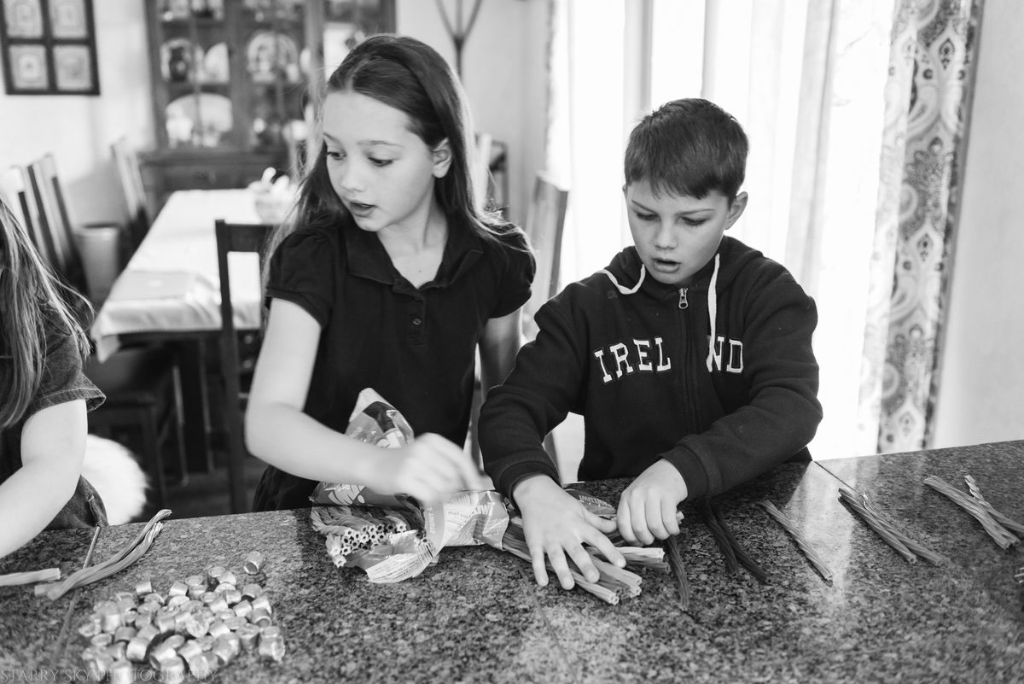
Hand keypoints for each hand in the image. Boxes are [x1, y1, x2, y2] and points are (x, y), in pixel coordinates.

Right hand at [369, 433, 484, 502]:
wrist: (373, 464)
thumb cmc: (404, 462)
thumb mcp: (426, 453)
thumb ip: (446, 463)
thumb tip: (474, 482)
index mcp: (433, 440)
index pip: (460, 458)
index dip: (471, 474)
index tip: (476, 487)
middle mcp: (424, 449)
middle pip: (453, 476)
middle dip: (453, 489)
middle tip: (444, 493)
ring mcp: (413, 463)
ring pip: (442, 488)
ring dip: (441, 496)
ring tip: (432, 494)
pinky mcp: (404, 479)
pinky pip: (429, 495)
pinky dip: (431, 501)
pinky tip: (425, 499)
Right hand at [513, 476, 624, 589]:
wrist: (535, 492)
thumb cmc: (561, 502)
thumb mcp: (581, 509)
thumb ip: (598, 522)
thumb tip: (616, 526)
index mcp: (579, 525)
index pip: (598, 539)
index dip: (610, 551)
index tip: (621, 564)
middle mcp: (566, 533)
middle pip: (577, 551)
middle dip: (585, 565)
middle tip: (594, 578)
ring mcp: (549, 538)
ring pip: (557, 557)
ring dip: (563, 571)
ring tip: (569, 585)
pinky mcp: (534, 541)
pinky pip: (536, 558)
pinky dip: (538, 570)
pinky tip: (543, 582)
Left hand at [617, 459, 687, 545]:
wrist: (671, 470)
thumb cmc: (652, 487)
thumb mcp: (636, 497)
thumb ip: (632, 514)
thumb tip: (635, 540)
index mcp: (626, 497)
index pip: (622, 525)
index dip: (631, 539)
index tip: (638, 542)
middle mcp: (637, 495)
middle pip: (639, 528)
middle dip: (648, 539)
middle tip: (654, 537)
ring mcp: (652, 494)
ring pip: (655, 527)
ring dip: (662, 535)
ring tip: (665, 531)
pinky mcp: (668, 496)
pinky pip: (669, 521)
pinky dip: (673, 530)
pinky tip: (673, 528)